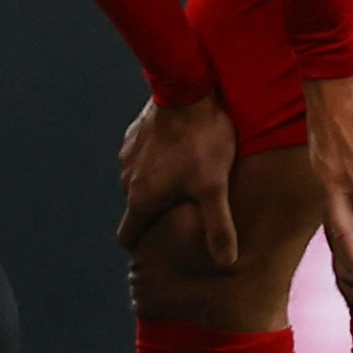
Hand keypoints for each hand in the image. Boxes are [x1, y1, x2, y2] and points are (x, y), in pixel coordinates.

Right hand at [116, 95, 239, 264]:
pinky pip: (142, 157)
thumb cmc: (203, 142)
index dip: (140, 245)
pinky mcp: (134, 134)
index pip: (127, 236)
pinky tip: (181, 150)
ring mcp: (128, 156)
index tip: (156, 245)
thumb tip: (225, 263)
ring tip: (188, 176)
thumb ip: (219, 227)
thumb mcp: (215, 187)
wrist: (188, 90)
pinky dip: (157, 159)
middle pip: (137, 209)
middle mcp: (127, 180)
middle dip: (156, 212)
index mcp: (142, 200)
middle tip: (186, 207)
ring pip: (139, 181)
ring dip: (157, 183)